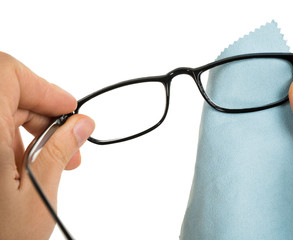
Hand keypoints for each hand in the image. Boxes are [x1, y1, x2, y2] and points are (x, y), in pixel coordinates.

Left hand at [0, 52, 94, 239]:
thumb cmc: (0, 239)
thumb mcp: (39, 195)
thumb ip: (60, 151)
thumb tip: (81, 125)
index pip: (7, 74)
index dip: (41, 86)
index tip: (68, 110)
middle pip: (9, 95)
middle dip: (46, 114)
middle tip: (71, 141)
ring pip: (4, 114)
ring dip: (35, 131)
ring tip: (58, 161)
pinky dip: (19, 144)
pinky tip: (32, 167)